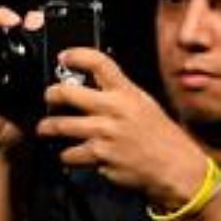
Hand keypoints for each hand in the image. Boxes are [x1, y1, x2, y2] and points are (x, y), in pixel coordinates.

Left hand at [37, 47, 211, 208]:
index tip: (64, 56)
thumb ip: (117, 95)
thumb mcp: (143, 104)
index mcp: (126, 93)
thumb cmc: (158, 135)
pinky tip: (73, 154)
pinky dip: (67, 155)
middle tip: (49, 99)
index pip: (99, 63)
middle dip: (50, 95)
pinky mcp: (99, 155)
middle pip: (66, 93)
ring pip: (59, 125)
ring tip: (46, 129)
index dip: (77, 56)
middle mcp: (113, 109)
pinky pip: (68, 154)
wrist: (174, 165)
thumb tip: (87, 87)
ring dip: (47, 128)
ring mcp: (104, 132)